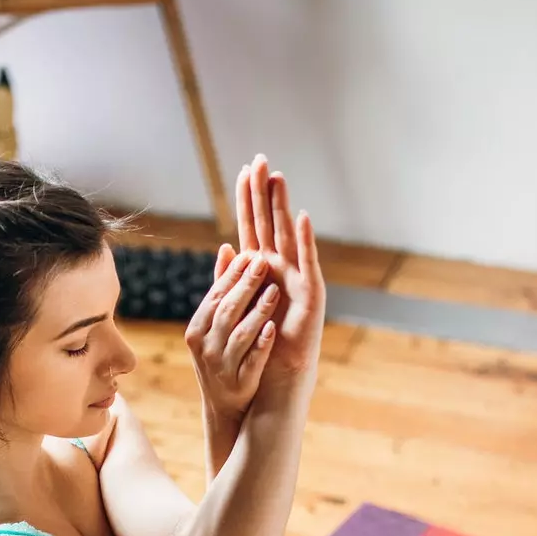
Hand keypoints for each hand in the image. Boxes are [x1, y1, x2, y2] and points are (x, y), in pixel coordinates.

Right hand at [184, 249, 279, 422]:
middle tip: (264, 263)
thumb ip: (223, 287)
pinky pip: (251, 361)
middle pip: (227, 311)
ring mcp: (221, 367)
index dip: (234, 274)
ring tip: (274, 292)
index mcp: (197, 329)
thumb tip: (228, 248)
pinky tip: (273, 329)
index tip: (252, 254)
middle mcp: (204, 347)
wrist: (224, 406)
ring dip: (257, 312)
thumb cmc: (222, 355)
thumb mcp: (215, 324)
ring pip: (239, 334)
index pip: (216, 295)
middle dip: (246, 286)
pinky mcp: (239, 384)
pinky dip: (262, 345)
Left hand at [219, 156, 325, 382]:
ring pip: (286, 235)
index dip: (248, 199)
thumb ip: (234, 277)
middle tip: (261, 159)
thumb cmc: (260, 344)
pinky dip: (303, 240)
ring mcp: (296, 278)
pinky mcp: (310, 294)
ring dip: (281, 206)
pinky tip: (300, 217)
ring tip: (278, 178)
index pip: (251, 227)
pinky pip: (306, 262)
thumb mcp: (240, 306)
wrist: (276, 376)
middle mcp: (280, 268)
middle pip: (268, 223)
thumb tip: (226, 246)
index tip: (244, 170)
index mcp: (261, 270)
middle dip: (264, 192)